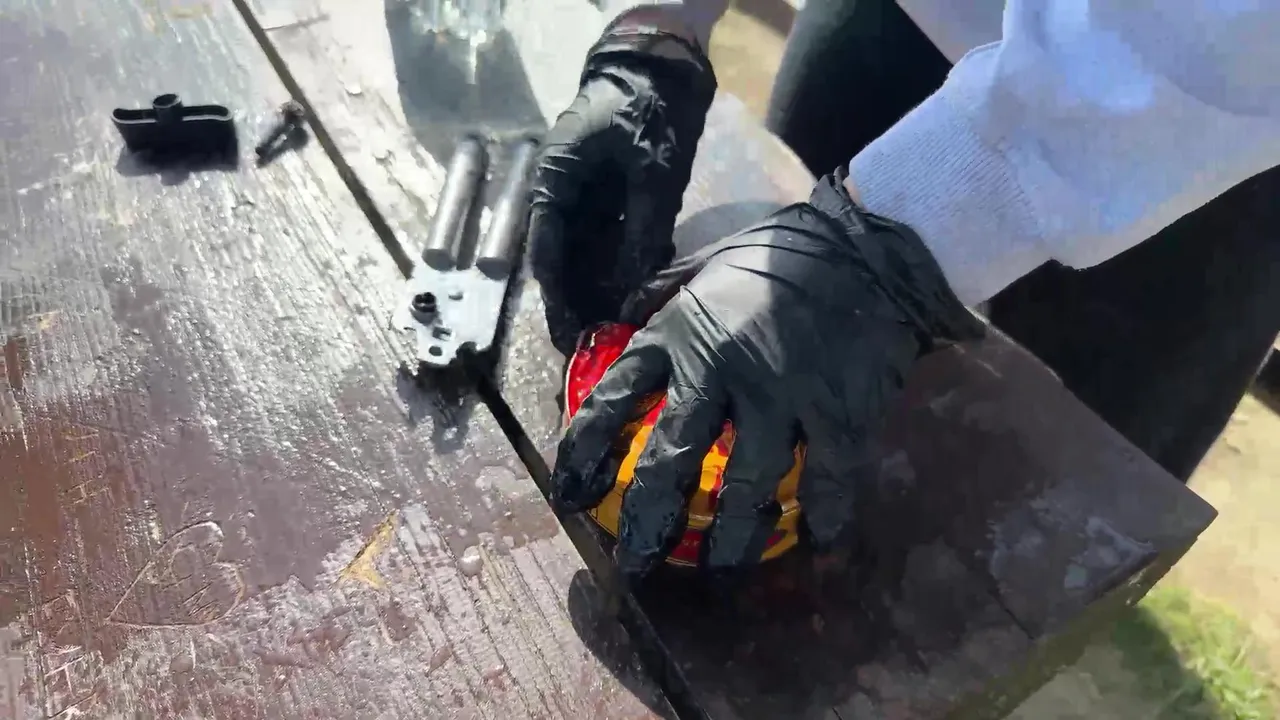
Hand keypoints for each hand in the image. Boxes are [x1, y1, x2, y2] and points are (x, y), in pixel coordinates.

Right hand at [528, 16, 716, 352]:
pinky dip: (623, 273)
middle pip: (563, 263)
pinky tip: (636, 302)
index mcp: (555, 181)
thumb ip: (643, 227)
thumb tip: (635, 286)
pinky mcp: (612, 204)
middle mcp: (564, 196)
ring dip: (599, 295)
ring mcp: (588, 201)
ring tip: (613, 335)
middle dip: (577, 305)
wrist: (663, 68)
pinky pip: (612, 247)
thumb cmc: (647, 108)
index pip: (546, 250)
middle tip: (590, 347)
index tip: (567, 333)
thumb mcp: (650, 169)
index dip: (557, 296)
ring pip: (587, 260)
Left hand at [550, 171, 983, 580]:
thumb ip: (661, 293)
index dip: (584, 451)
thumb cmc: (780, 251)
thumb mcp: (705, 260)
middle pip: (671, 461)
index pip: (615, 399)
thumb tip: (623, 317)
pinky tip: (816, 543)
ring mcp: (781, 396)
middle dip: (648, 521)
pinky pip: (827, 483)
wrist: (869, 246)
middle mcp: (720, 370)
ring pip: (746, 489)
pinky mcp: (838, 413)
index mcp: (680, 332)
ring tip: (719, 568)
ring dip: (731, 539)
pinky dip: (822, 519)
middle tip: (635, 562)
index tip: (571, 492)